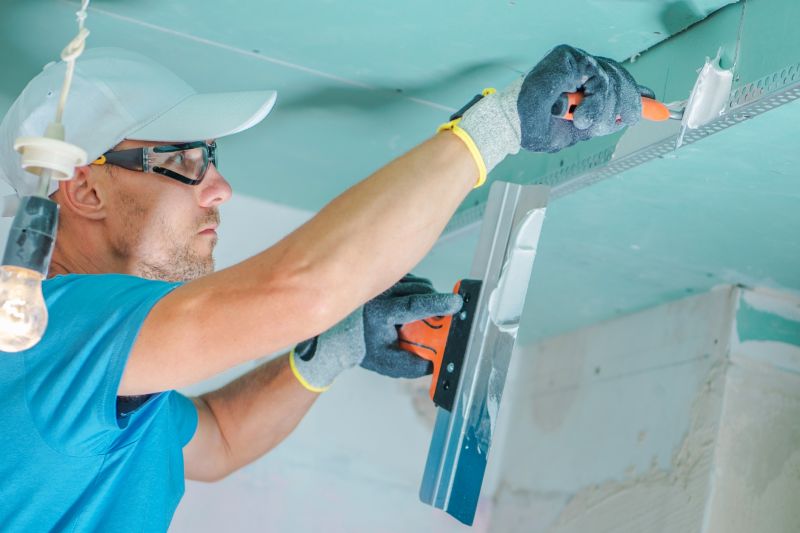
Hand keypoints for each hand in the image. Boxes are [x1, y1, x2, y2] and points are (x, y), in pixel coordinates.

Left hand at [360, 275, 462, 378]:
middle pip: (422, 292)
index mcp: (381, 312)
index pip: (413, 305)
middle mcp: (382, 292)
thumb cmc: (366, 347)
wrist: (346, 332)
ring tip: (416, 319)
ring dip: (428, 300)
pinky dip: (420, 293)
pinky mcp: (389, 277)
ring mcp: (385, 281)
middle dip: (436, 307)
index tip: (455, 303)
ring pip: (421, 285)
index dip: (436, 304)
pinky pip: (415, 281)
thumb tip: (437, 362)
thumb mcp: (388, 363)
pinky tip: (409, 308)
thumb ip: (413, 366)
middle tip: (436, 324)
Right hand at [456, 44, 653, 172]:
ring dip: (605, 108)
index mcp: (584, 83)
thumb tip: (627, 116)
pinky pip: (597, 77)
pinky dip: (594, 101)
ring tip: (587, 122)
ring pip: (612, 79)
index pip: (618, 81)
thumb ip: (601, 121)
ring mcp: (575, 60)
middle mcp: (581, 67)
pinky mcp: (568, 57)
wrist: (513, 125)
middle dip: (626, 105)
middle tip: (619, 122)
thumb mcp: (577, 131)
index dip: (637, 93)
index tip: (655, 105)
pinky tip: (583, 113)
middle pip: (620, 79)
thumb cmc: (536, 127)